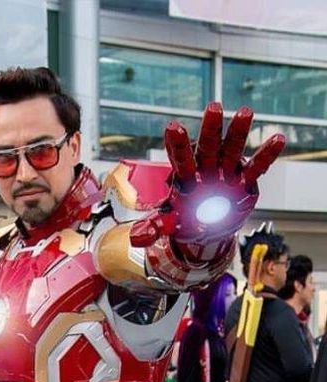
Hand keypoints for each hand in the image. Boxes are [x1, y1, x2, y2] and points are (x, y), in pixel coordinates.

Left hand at [130, 103, 284, 248]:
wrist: (208, 227)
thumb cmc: (187, 219)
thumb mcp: (171, 223)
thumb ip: (155, 226)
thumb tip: (136, 239)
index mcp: (186, 177)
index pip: (180, 159)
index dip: (178, 145)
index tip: (173, 127)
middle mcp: (206, 169)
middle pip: (208, 147)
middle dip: (211, 129)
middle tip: (214, 108)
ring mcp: (226, 172)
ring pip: (232, 149)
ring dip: (238, 133)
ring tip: (246, 112)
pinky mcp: (244, 182)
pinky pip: (257, 167)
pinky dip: (266, 155)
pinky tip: (278, 138)